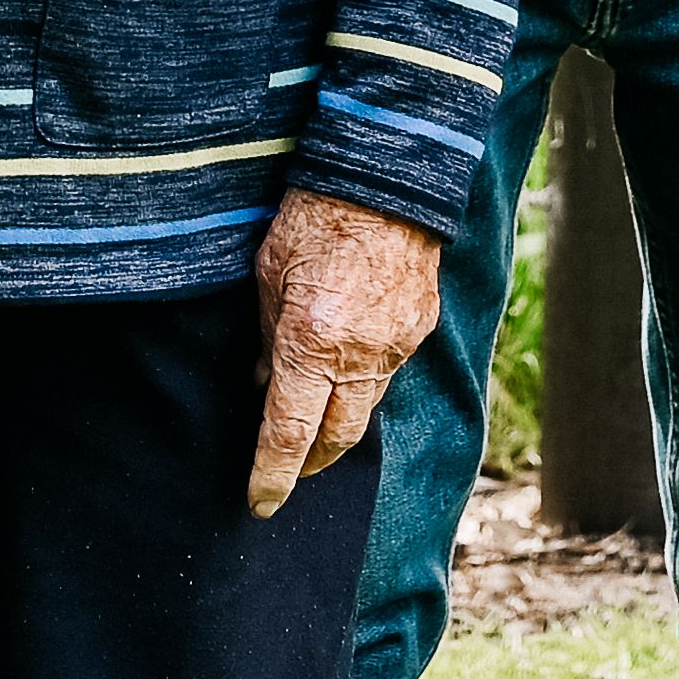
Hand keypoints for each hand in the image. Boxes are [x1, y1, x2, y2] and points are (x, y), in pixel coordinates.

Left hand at [247, 189, 442, 515]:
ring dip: (338, 421)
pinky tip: (345, 366)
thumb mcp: (268, 274)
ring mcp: (395, 345)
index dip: (272, 476)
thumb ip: (267, 336)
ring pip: (365, 408)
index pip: (289, 434)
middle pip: (336, 438)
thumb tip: (265, 380)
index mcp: (312, 344)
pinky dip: (362, 380)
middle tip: (288, 470)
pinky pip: (387, 372)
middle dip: (310, 463)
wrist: (385, 174)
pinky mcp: (419, 328)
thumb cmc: (315, 215)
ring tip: (314, 417)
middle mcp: (358, 356)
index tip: (260, 503)